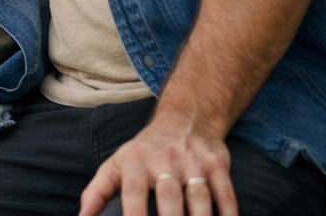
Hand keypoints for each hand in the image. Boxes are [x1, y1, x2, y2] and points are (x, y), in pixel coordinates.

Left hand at [78, 111, 234, 215]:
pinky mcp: (217, 164)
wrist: (185, 119)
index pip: (133, 193)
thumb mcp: (117, 164)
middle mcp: (164, 160)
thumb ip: (98, 191)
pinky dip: (228, 213)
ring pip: (199, 198)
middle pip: (169, 198)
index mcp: (135, 162)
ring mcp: (193, 162)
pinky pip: (225, 193)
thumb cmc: (145, 152)